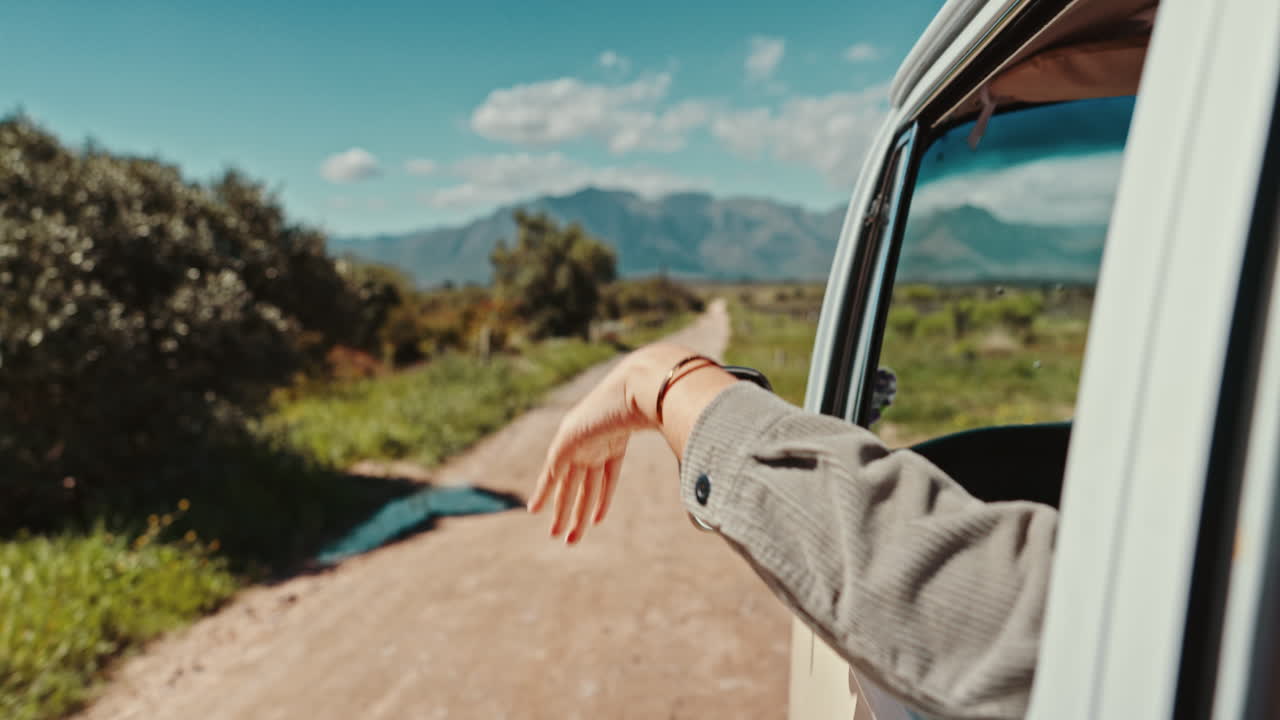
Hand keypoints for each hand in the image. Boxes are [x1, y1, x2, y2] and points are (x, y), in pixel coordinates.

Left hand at [527, 343, 736, 544]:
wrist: (647, 383)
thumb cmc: (668, 406)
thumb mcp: (683, 436)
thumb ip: (696, 449)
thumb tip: (728, 463)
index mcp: (617, 437)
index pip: (606, 475)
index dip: (601, 498)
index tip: (597, 519)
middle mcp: (596, 440)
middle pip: (584, 484)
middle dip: (577, 511)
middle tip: (569, 538)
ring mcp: (582, 439)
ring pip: (568, 483)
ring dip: (562, 510)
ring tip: (557, 536)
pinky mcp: (569, 439)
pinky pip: (552, 471)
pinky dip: (544, 491)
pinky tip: (535, 509)